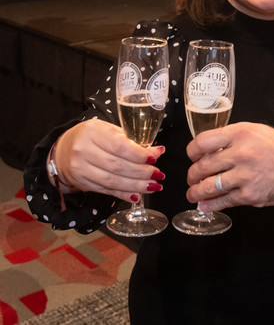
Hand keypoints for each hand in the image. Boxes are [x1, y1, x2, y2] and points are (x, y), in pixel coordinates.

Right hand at [50, 120, 165, 202]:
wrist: (63, 148)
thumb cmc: (92, 135)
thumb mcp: (108, 129)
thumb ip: (130, 140)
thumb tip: (156, 152)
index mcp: (93, 132)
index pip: (120, 146)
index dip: (140, 155)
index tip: (156, 157)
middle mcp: (84, 151)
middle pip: (117, 166)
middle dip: (142, 172)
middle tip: (159, 174)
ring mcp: (80, 169)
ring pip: (112, 181)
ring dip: (136, 186)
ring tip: (153, 186)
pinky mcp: (82, 184)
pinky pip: (106, 191)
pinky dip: (123, 194)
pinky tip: (137, 195)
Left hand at [185, 122, 273, 209]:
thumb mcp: (253, 130)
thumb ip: (230, 138)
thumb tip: (207, 151)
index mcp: (239, 134)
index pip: (202, 141)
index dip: (192, 151)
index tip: (192, 156)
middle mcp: (240, 154)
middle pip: (202, 166)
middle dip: (192, 175)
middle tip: (192, 177)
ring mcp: (244, 176)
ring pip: (208, 186)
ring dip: (196, 192)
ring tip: (193, 193)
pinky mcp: (249, 195)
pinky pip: (223, 201)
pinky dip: (210, 205)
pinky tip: (204, 205)